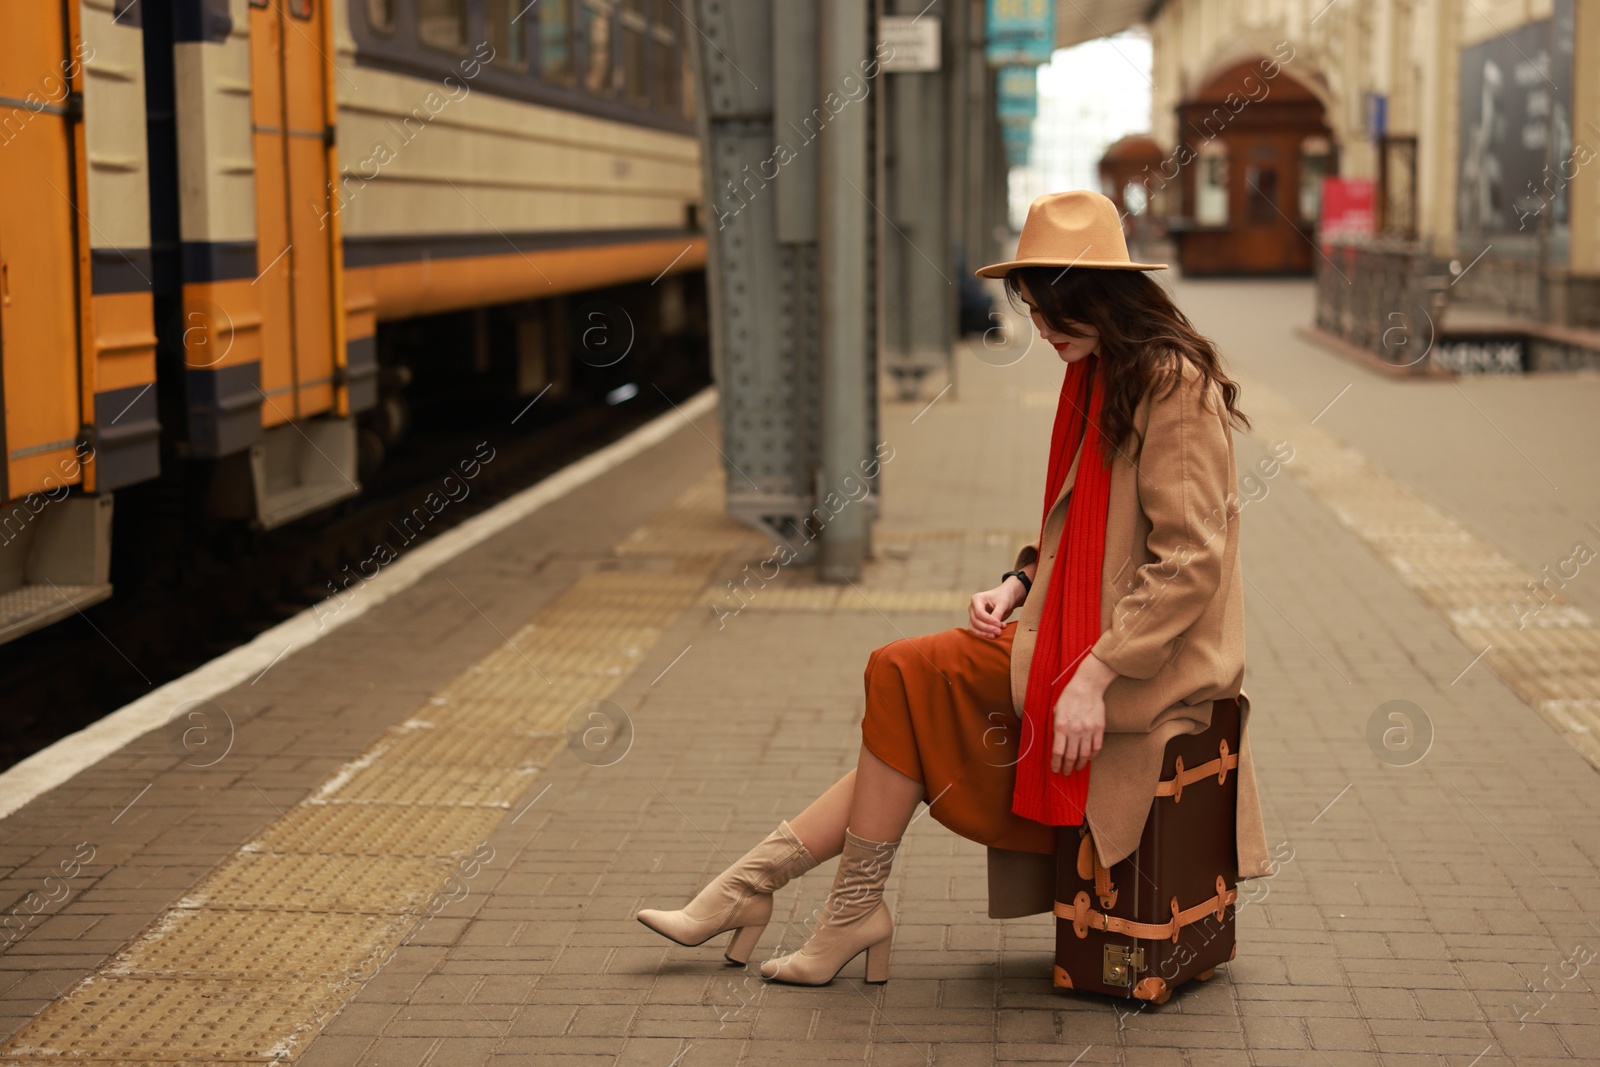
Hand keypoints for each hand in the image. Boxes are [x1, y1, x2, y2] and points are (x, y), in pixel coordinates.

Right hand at [968, 578, 1024, 637]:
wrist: (1006, 598)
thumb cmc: (1004, 597)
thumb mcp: (1003, 603)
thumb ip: (997, 614)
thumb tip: (994, 626)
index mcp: (976, 599)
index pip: (979, 612)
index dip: (988, 620)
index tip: (999, 625)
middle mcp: (972, 607)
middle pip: (975, 621)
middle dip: (987, 628)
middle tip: (999, 632)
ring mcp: (973, 615)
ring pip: (973, 628)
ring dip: (984, 633)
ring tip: (997, 634)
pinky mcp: (976, 623)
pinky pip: (976, 631)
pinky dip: (985, 634)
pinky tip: (994, 635)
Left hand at [1050, 653, 1116, 773]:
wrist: (1087, 686)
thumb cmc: (1068, 698)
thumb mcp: (1056, 712)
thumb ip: (1056, 728)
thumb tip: (1055, 744)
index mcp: (1061, 727)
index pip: (1058, 752)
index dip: (1056, 764)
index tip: (1055, 770)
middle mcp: (1075, 731)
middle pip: (1071, 756)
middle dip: (1068, 767)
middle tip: (1066, 773)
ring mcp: (1088, 730)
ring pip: (1085, 754)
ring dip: (1080, 764)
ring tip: (1077, 768)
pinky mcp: (1099, 728)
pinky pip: (1096, 747)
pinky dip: (1092, 756)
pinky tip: (1088, 758)